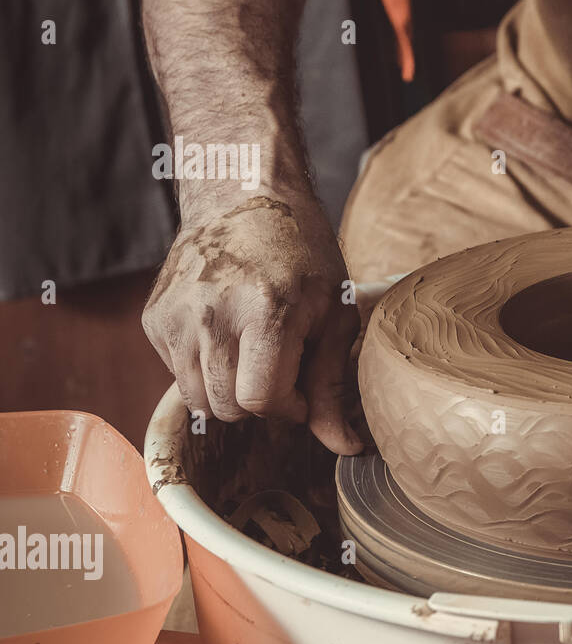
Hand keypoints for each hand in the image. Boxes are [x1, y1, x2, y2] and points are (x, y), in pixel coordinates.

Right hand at [143, 194, 361, 454]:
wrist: (244, 196)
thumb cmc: (303, 255)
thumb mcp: (333, 315)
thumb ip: (332, 385)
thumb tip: (346, 448)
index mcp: (265, 312)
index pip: (263, 401)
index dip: (289, 407)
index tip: (302, 386)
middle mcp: (211, 315)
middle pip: (229, 409)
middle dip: (261, 402)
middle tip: (281, 366)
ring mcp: (175, 317)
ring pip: (199, 401)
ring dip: (230, 390)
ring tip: (254, 351)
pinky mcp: (153, 318)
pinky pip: (178, 375)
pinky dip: (205, 369)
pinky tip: (227, 334)